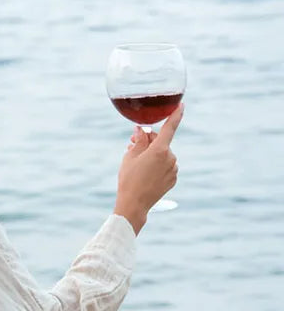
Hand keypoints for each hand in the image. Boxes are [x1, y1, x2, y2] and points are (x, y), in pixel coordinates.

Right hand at [114, 102, 183, 234]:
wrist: (133, 205)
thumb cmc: (129, 180)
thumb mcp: (130, 156)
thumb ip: (139, 140)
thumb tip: (143, 130)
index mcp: (160, 150)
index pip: (170, 127)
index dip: (175, 114)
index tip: (181, 105)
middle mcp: (170, 158)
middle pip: (161, 143)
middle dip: (149, 141)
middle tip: (132, 143)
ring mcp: (173, 170)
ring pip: (163, 155)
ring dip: (152, 154)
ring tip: (137, 163)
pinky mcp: (173, 179)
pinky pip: (166, 167)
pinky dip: (157, 166)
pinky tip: (146, 173)